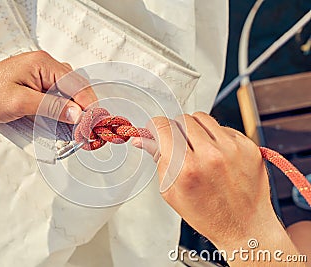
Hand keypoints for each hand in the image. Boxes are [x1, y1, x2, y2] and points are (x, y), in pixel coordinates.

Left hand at [0, 50, 96, 198]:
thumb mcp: (20, 102)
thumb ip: (50, 106)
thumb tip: (76, 112)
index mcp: (43, 63)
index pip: (76, 83)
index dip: (87, 103)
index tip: (93, 121)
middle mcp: (45, 66)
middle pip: (75, 87)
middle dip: (82, 108)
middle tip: (85, 128)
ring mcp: (41, 75)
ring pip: (68, 93)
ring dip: (73, 110)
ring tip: (74, 128)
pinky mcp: (37, 85)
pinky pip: (57, 96)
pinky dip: (62, 109)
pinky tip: (61, 122)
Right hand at [133, 112, 290, 252]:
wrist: (244, 227)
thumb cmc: (207, 214)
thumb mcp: (172, 191)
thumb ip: (158, 160)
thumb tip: (143, 139)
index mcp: (187, 168)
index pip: (163, 127)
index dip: (155, 127)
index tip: (156, 130)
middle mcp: (211, 155)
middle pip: (182, 119)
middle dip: (175, 129)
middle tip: (178, 144)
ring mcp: (232, 148)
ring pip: (203, 118)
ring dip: (195, 128)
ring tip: (198, 147)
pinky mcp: (248, 146)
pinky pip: (223, 128)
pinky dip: (215, 137)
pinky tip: (216, 154)